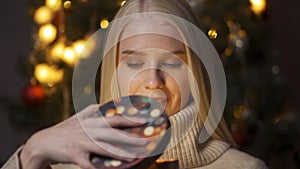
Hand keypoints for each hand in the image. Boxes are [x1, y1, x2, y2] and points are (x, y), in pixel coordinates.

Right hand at [19, 104, 147, 168]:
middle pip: (113, 134)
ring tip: (133, 156)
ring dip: (119, 153)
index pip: (115, 119)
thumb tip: (108, 104)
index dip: (130, 119)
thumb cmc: (65, 129)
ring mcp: (81, 142)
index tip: (145, 120)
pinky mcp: (74, 155)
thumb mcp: (80, 116)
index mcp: (92, 121)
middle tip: (146, 142)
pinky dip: (95, 167)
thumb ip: (94, 110)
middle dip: (130, 138)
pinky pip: (87, 164)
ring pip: (103, 148)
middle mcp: (88, 130)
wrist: (44, 141)